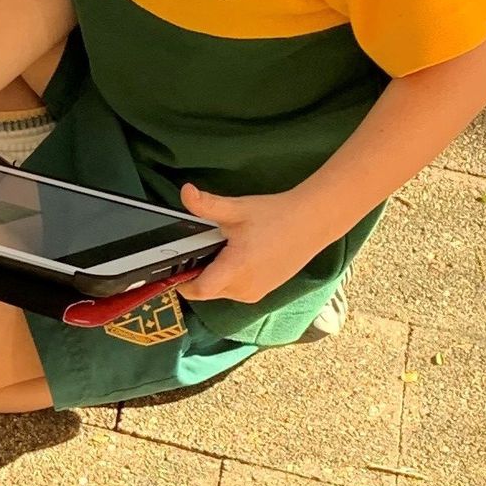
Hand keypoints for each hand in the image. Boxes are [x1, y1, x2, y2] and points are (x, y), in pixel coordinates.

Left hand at [178, 182, 319, 306]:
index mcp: (236, 269)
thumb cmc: (276, 215)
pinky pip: (237, 290)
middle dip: (198, 274)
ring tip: (224, 249)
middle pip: (208, 291)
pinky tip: (239, 256)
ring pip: (222, 291)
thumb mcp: (237, 209)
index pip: (199, 290)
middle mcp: (245, 288)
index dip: (182, 283)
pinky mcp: (265, 291)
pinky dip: (231, 277)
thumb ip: (207, 205)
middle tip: (201, 249)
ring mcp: (256, 292)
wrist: (313, 221)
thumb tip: (185, 193)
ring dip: (216, 276)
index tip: (173, 270)